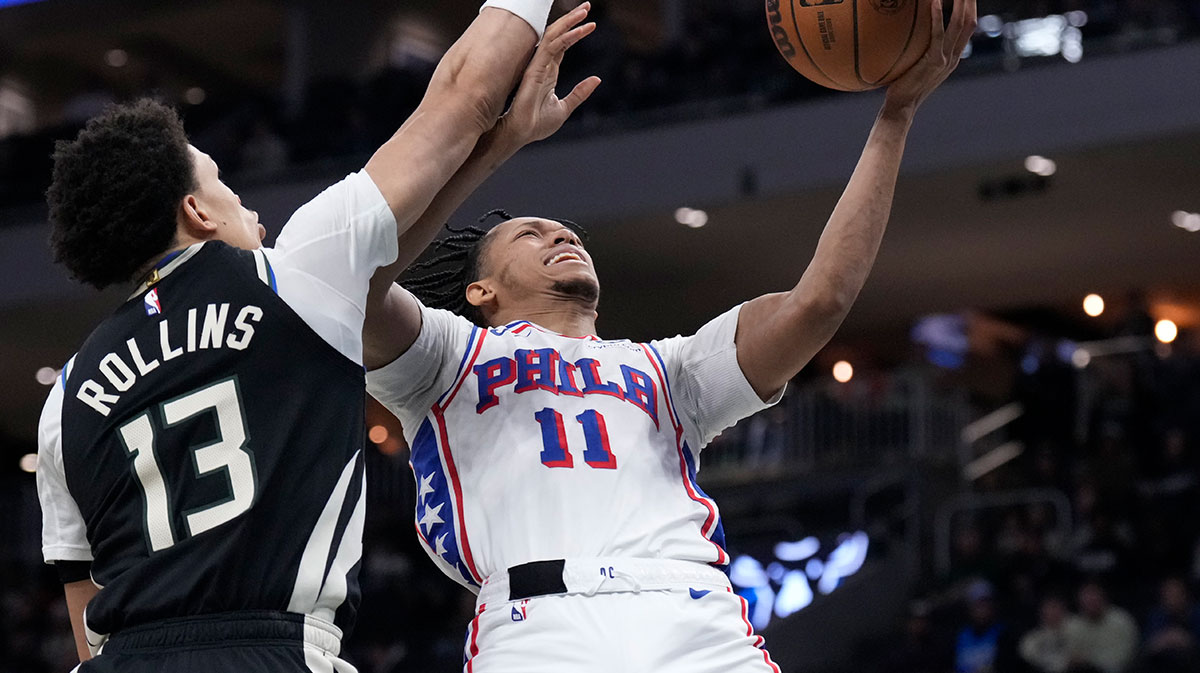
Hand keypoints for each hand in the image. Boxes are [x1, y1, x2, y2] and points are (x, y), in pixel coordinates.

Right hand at [493, 2, 601, 149]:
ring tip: (585, 11)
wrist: (522, 134)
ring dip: (569, 22)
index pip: (563, 45)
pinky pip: (551, 47)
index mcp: (548, 72)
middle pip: (558, 35)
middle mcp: (542, 65)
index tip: (591, 23)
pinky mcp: (535, 69)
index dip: (575, 33)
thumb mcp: (564, 107)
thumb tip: (597, 79)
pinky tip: (580, 30)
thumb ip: (580, 93)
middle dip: (572, 19)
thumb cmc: (537, 124)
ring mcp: (537, 65)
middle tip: (587, 6)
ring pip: (554, 36)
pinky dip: (566, 37)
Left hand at [884, 0, 975, 113]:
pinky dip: (938, 17)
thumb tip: (911, 33)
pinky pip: (938, 35)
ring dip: (960, 3)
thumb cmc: (903, 86)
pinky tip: (934, 1)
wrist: (902, 107)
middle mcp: (953, 57)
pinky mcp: (934, 61)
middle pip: (969, 22)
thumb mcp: (918, 65)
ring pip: (960, 25)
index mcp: (952, 57)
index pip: (967, 28)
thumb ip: (923, 51)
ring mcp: (946, 59)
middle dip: (969, 2)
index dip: (969, 9)